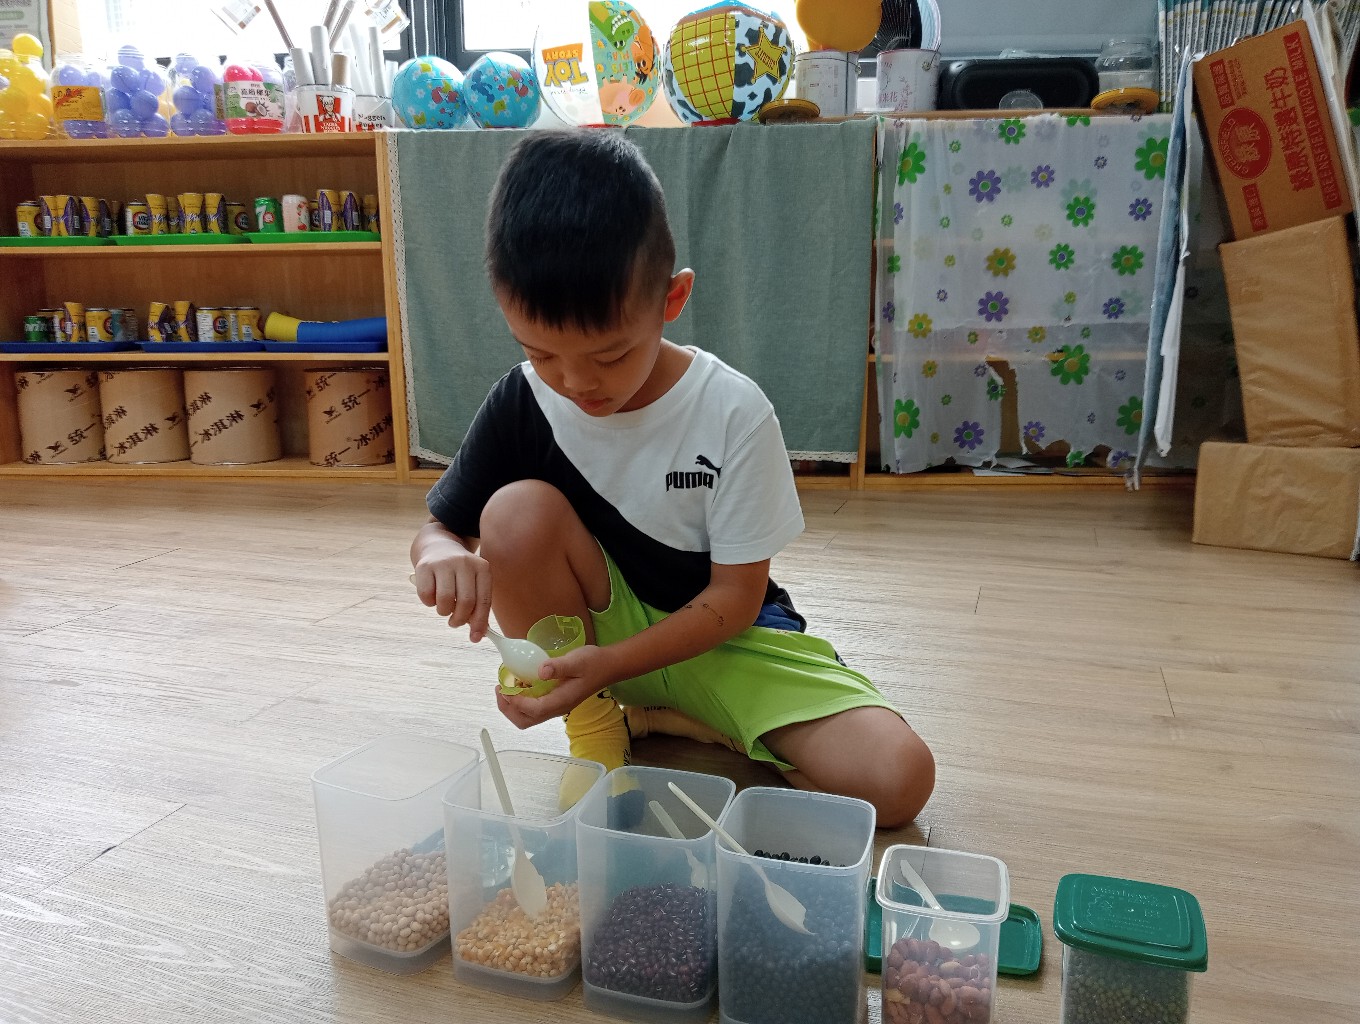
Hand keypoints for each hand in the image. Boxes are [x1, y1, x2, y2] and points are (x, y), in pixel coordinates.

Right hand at [410, 524, 492, 639]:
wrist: (437, 545)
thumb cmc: (459, 573)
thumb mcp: (473, 583)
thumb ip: (477, 606)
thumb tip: (479, 634)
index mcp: (482, 568)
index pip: (484, 601)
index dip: (480, 622)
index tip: (476, 638)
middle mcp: (465, 563)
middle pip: (466, 602)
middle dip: (460, 619)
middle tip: (455, 622)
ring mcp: (444, 563)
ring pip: (445, 600)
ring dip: (444, 612)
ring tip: (444, 607)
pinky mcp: (424, 566)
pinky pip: (426, 595)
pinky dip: (429, 603)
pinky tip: (432, 596)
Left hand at [494, 645, 615, 728]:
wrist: (609, 666)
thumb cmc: (593, 663)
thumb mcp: (576, 660)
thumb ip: (558, 666)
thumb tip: (541, 670)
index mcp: (561, 701)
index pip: (533, 710)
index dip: (516, 702)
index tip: (505, 687)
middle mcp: (557, 708)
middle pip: (526, 720)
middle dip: (508, 709)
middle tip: (500, 689)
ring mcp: (556, 707)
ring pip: (528, 717)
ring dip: (512, 706)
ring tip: (506, 688)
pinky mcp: (556, 701)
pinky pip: (533, 709)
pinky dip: (521, 701)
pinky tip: (520, 685)